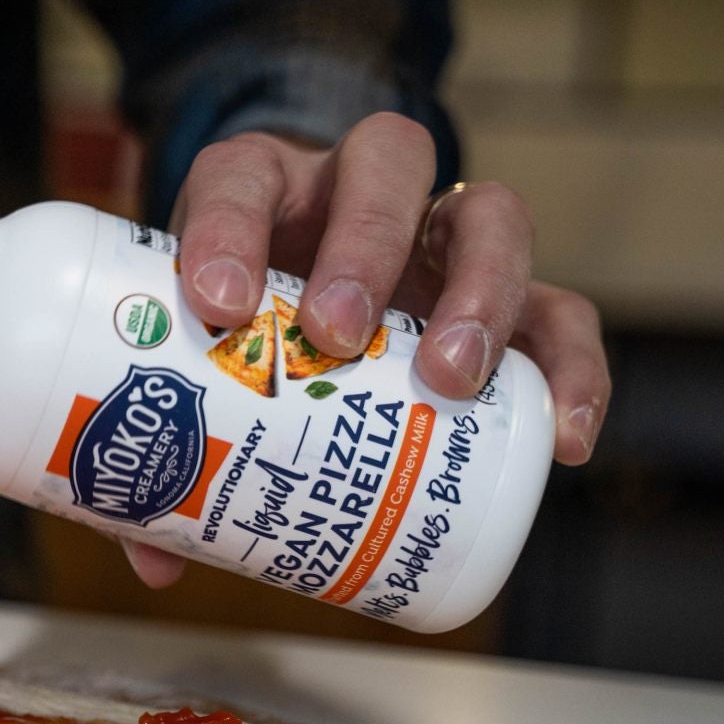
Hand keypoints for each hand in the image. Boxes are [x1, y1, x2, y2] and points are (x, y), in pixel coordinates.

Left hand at [121, 113, 609, 589]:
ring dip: (480, 294)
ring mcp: (440, 236)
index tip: (216, 301)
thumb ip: (161, 442)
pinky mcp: (503, 295)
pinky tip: (561, 436)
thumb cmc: (229, 326)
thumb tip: (152, 559)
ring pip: (489, 216)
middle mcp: (357, 189)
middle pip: (387, 163)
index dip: (230, 229)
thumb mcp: (181, 356)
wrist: (296, 295)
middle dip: (364, 246)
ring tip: (453, 378)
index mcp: (259, 186)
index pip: (241, 179)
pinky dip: (571, 368)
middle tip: (336, 334)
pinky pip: (561, 311)